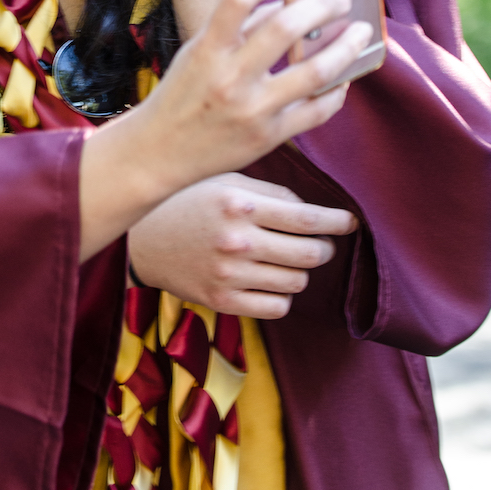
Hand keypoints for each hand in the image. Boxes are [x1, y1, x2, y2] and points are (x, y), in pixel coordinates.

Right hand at [78, 0, 370, 259]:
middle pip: (287, 28)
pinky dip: (337, 92)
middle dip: (323, 6)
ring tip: (359, 33)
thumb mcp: (196, 54)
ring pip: (316, 72)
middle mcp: (230, 79)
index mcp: (206, 51)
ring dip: (346, 47)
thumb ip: (237, 29)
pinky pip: (317, 111)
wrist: (160, 153)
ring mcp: (252, 111)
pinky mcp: (268, 137)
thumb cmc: (180, 96)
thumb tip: (285, 2)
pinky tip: (343, 79)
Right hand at [128, 173, 356, 318]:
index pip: (308, 219)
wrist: (141, 238)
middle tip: (318, 243)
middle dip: (323, 248)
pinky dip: (282, 296)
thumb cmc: (187, 201)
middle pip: (310, 254)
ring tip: (286, 261)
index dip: (337, 222)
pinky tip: (269, 281)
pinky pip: (277, 307)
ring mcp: (229, 275)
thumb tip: (311, 212)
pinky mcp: (222, 301)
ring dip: (301, 271)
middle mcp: (237, 241)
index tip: (349, 222)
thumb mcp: (226, 182)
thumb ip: (271, 193)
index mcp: (241, 205)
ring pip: (297, 282)